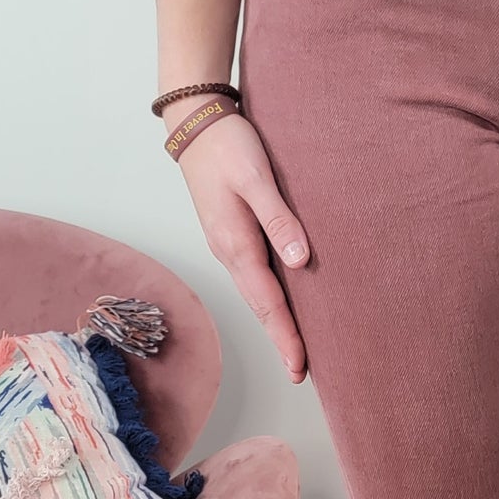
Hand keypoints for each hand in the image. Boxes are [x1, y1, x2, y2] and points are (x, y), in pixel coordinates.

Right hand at [171, 98, 311, 383]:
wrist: (197, 125)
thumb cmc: (229, 147)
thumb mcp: (256, 177)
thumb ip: (279, 218)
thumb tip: (300, 261)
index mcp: (236, 244)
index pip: (267, 301)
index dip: (285, 335)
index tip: (299, 367)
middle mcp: (230, 252)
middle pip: (261, 306)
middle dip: (280, 339)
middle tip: (301, 373)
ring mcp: (230, 246)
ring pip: (256, 294)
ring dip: (275, 323)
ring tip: (295, 350)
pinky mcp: (234, 236)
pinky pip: (255, 277)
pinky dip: (270, 299)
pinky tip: (282, 306)